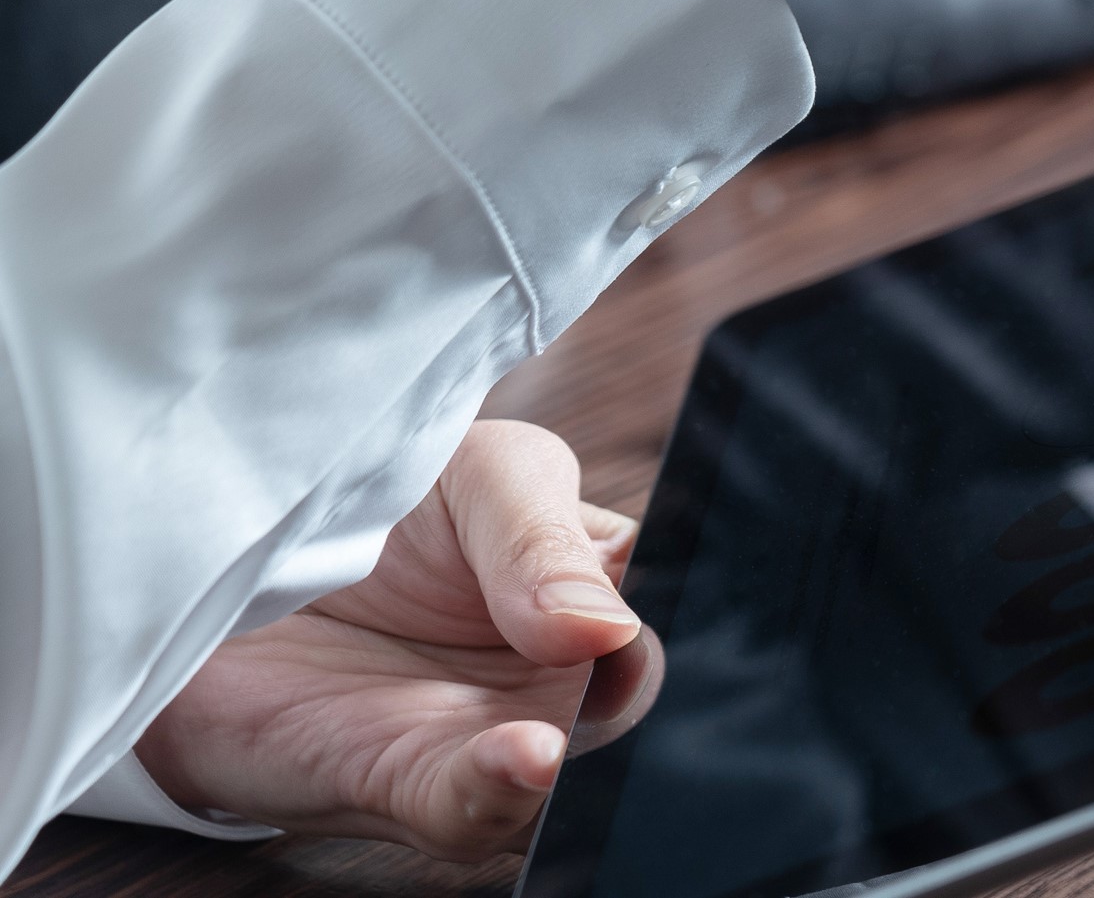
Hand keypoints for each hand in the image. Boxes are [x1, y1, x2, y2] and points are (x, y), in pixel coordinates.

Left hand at [132, 423, 660, 860]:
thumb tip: (606, 628)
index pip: (682, 600)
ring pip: (574, 773)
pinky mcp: (417, 790)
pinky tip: (520, 759)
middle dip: (632, 688)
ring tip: (549, 737)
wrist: (208, 563)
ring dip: (571, 760)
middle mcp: (565, 675)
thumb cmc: (365, 505)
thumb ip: (547, 541)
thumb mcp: (476, 475)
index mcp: (601, 583)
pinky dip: (502, 792)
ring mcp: (498, 738)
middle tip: (605, 656)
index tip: (663, 593)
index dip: (689, 603)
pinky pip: (479, 813)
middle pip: (641, 698)